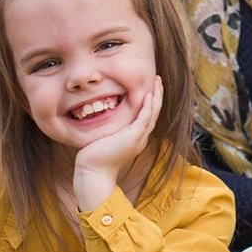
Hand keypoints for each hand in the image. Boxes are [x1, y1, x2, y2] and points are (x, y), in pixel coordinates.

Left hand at [73, 79, 163, 212]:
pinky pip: (145, 119)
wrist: (93, 171)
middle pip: (154, 113)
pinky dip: (148, 107)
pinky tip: (149, 95)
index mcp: (135, 138)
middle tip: (158, 80)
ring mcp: (138, 138)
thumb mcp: (106, 137)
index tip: (150, 87)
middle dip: (157, 95)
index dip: (151, 101)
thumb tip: (104, 114)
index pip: (147, 116)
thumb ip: (111, 128)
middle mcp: (140, 138)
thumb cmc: (95, 157)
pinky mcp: (133, 137)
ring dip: (156, 96)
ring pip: (153, 114)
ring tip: (157, 82)